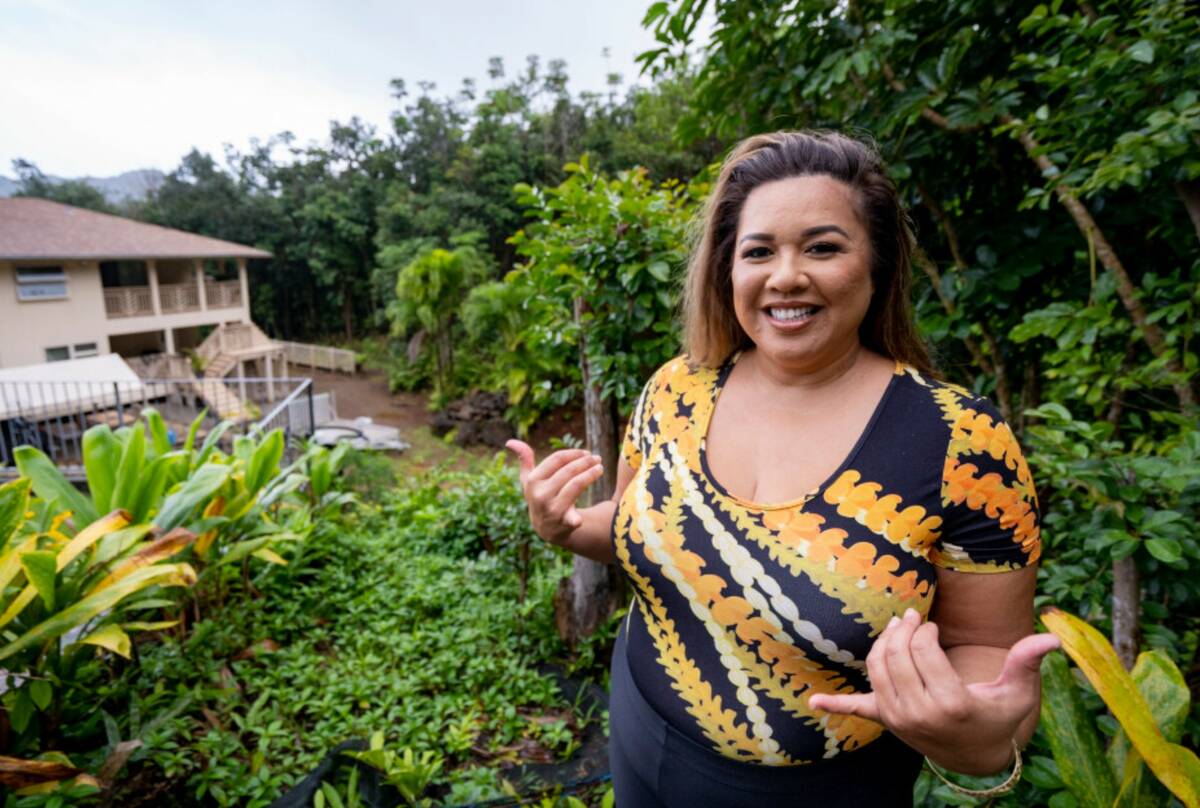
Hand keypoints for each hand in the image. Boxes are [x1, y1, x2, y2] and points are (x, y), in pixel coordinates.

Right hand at [505, 440, 604, 545]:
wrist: (546, 528)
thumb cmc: (540, 496)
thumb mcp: (529, 479)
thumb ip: (524, 459)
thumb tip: (510, 441)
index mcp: (533, 481)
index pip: (557, 459)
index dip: (574, 454)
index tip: (586, 453)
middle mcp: (540, 495)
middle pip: (569, 471)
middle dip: (586, 462)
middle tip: (597, 458)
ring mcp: (552, 509)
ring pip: (576, 485)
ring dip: (591, 474)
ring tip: (600, 468)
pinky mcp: (564, 523)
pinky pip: (572, 519)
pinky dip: (575, 519)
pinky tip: (579, 519)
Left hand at [807, 608, 1060, 773]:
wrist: (978, 756)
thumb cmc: (999, 716)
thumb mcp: (1017, 693)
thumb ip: (1027, 662)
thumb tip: (1051, 637)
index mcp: (951, 703)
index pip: (923, 650)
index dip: (925, 630)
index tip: (933, 625)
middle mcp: (920, 712)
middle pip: (896, 654)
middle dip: (902, 628)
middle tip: (912, 616)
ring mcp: (899, 719)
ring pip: (876, 667)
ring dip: (882, 642)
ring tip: (896, 628)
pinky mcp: (887, 722)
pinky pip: (857, 711)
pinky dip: (834, 707)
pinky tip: (813, 703)